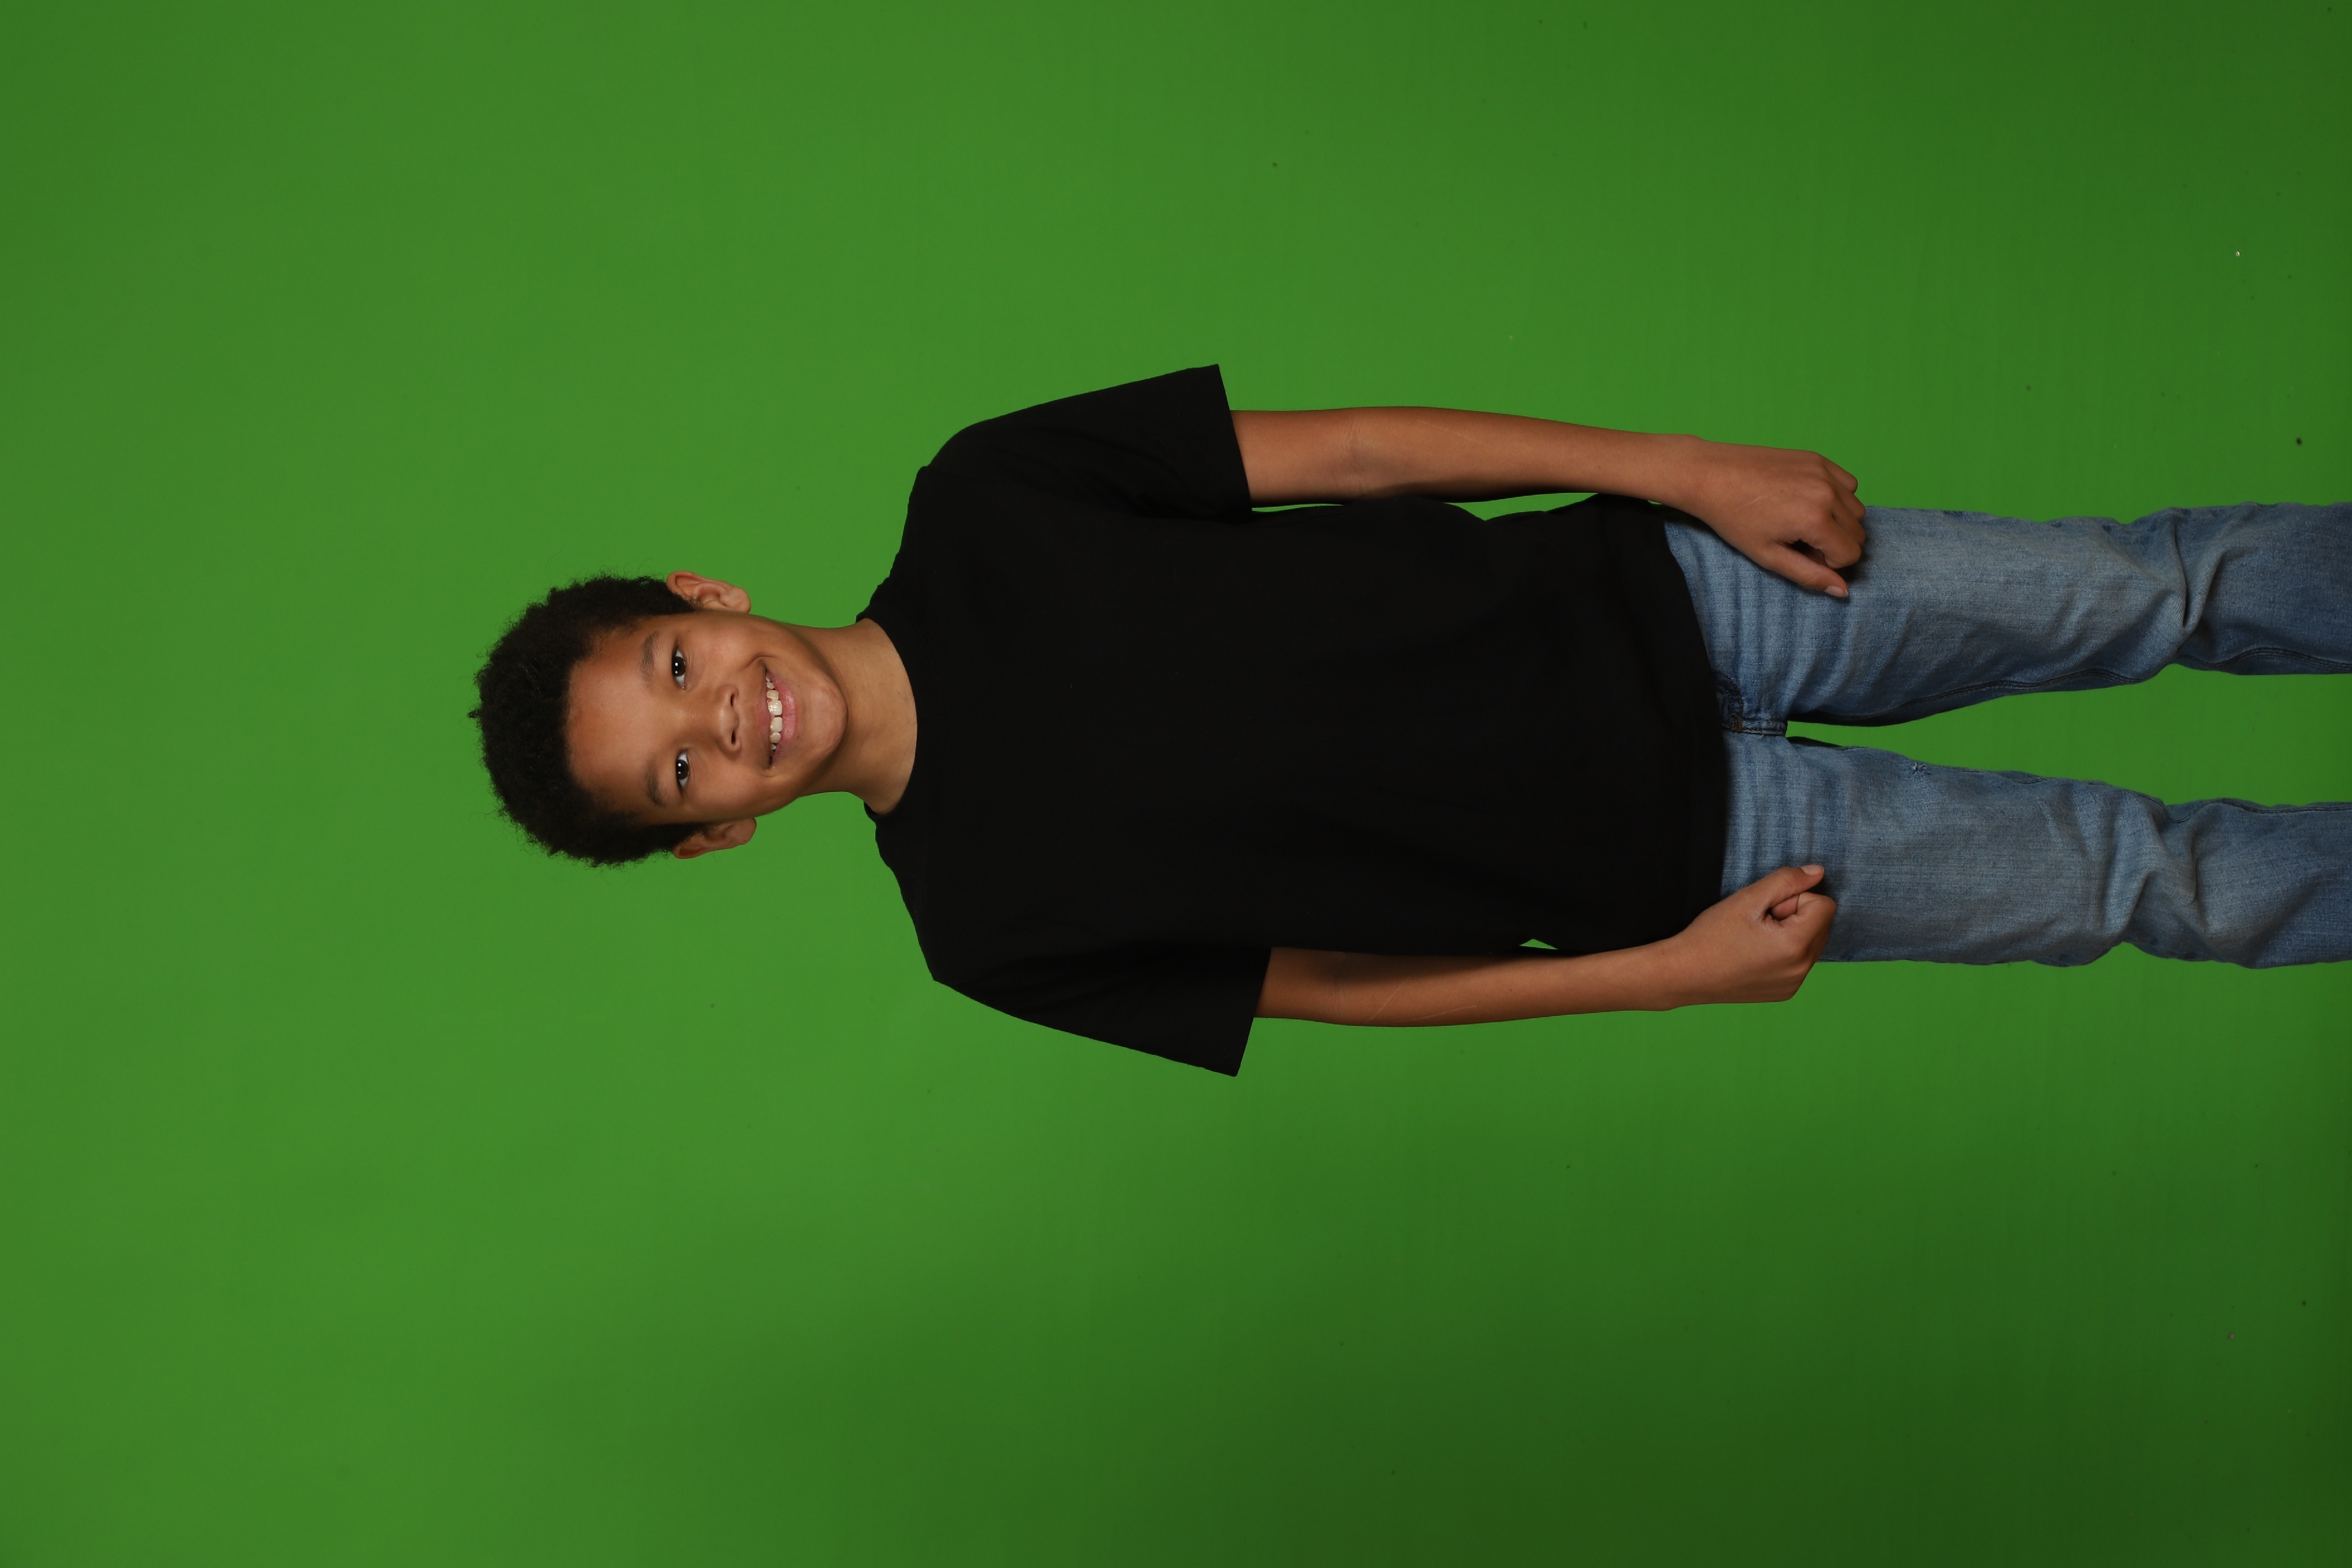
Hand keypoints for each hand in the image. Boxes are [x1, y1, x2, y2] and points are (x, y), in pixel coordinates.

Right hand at [1653, 865, 1836, 1004]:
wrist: (1684, 974)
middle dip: (1795, 916)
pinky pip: (1799, 962)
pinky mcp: (1784, 992)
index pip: (1825, 906)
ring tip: (1755, 939)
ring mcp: (1793, 984)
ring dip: (1791, 934)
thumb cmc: (1711, 935)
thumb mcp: (1748, 899)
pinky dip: (1785, 953)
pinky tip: (1755, 954)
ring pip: (1812, 943)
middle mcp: (1801, 970)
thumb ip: (1787, 881)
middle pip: (1821, 925)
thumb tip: (1819, 872)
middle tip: (1759, 923)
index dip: (1795, 899)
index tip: (1766, 910)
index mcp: (1795, 945)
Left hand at [1671, 439, 1865, 596]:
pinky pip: (1849, 485)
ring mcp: (1824, 472)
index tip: (1800, 553)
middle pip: (1858, 533)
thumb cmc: (1734, 519)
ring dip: (1838, 522)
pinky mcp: (1818, 459)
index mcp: (1815, 519)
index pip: (1851, 554)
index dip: (1828, 562)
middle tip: (1798, 539)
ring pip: (1856, 510)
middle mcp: (1827, 493)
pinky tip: (1808, 500)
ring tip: (1802, 520)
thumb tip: (1843, 591)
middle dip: (1834, 543)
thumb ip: (1809, 575)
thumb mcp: (1768, 556)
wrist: (1710, 475)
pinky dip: (1838, 497)